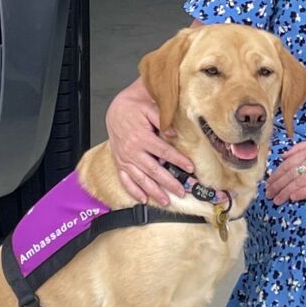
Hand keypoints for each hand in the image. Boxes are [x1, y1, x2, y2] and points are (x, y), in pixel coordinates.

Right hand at [105, 85, 192, 203]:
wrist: (115, 109)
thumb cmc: (134, 107)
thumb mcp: (149, 106)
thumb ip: (162, 119)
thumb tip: (174, 134)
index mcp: (141, 137)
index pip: (164, 152)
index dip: (178, 160)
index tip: (190, 168)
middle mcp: (132, 150)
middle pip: (153, 170)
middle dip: (169, 182)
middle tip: (181, 191)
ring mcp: (124, 158)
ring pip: (140, 179)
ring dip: (153, 191)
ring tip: (166, 200)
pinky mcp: (119, 162)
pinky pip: (125, 180)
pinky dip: (133, 191)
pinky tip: (142, 199)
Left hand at [266, 136, 305, 203]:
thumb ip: (301, 147)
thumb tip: (284, 155)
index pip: (286, 164)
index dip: (275, 174)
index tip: (268, 183)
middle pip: (289, 174)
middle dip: (276, 185)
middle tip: (268, 194)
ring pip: (298, 182)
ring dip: (285, 192)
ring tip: (277, 200)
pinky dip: (301, 193)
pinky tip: (293, 198)